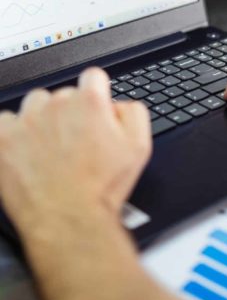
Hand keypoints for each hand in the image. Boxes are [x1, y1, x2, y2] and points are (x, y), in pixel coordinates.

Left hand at [0, 68, 151, 236]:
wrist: (69, 222)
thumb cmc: (102, 189)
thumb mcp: (139, 147)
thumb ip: (133, 112)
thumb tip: (118, 104)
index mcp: (90, 102)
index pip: (93, 77)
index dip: (96, 93)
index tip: (93, 108)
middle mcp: (58, 105)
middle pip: (64, 94)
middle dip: (70, 112)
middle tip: (75, 141)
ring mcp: (28, 120)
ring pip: (35, 103)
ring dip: (42, 118)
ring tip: (49, 146)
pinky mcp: (4, 138)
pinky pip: (5, 120)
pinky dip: (13, 131)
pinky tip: (25, 149)